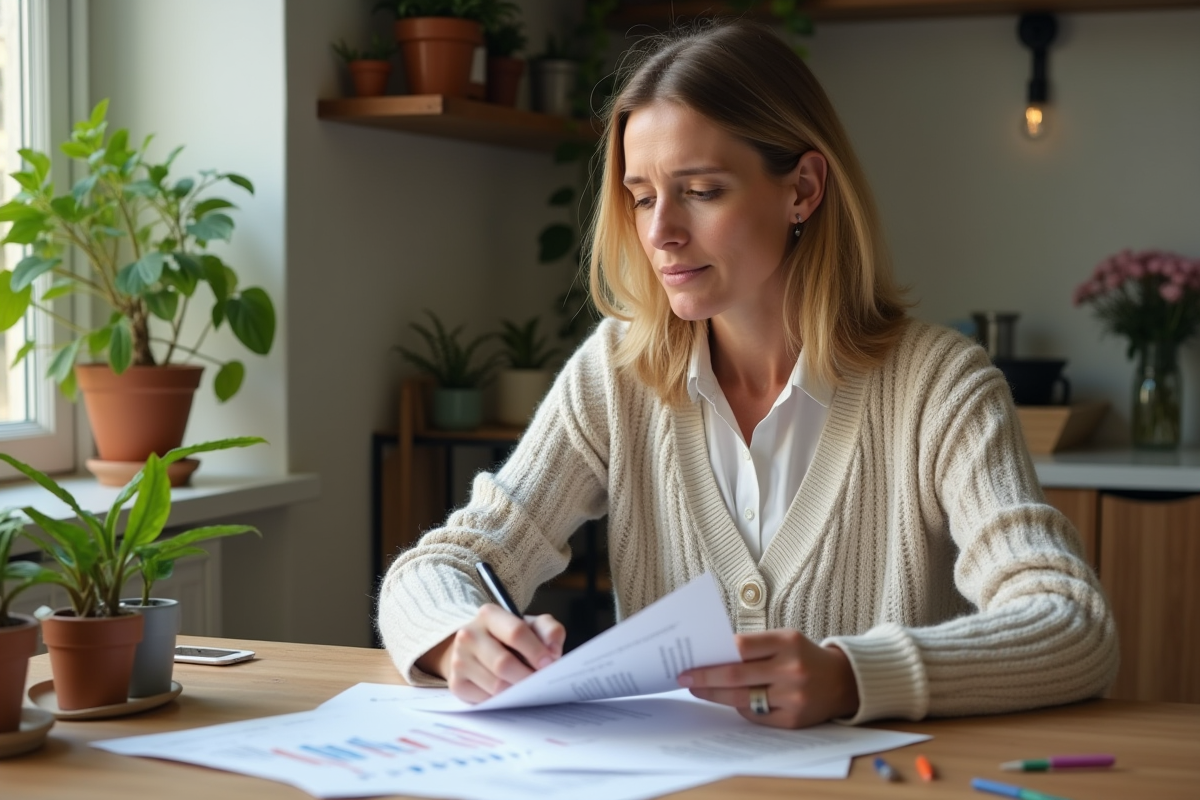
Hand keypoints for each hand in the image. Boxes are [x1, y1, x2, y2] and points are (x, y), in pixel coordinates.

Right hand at [415, 604, 565, 703]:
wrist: (478, 649)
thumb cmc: (510, 638)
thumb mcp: (532, 626)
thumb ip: (549, 630)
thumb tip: (553, 651)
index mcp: (489, 615)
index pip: (515, 632)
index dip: (536, 651)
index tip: (550, 663)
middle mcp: (468, 635)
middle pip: (503, 663)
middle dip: (527, 676)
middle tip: (541, 683)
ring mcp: (459, 660)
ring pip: (495, 685)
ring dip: (517, 691)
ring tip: (528, 689)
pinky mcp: (456, 684)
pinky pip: (486, 700)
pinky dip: (502, 701)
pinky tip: (510, 694)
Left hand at [678, 630, 859, 727]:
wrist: (843, 681)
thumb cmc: (804, 656)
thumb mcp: (784, 640)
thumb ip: (754, 646)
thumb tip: (711, 655)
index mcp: (787, 642)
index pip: (740, 647)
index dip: (712, 656)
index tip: (690, 660)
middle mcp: (791, 669)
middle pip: (736, 676)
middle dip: (705, 678)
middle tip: (685, 679)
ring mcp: (793, 697)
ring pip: (742, 699)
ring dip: (716, 695)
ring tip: (699, 690)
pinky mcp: (794, 720)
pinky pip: (756, 716)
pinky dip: (741, 707)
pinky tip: (730, 700)